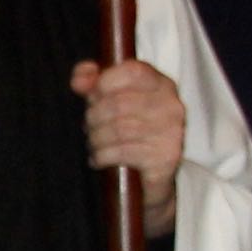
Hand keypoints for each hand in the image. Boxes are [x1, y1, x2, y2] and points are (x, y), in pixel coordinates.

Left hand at [69, 58, 188, 233]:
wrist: (150, 180)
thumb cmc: (129, 133)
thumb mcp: (111, 101)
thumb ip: (93, 82)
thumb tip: (79, 81)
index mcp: (161, 85)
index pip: (133, 70)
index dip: (104, 82)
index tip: (91, 96)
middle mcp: (171, 106)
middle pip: (119, 103)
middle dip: (94, 116)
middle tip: (88, 127)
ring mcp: (172, 132)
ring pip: (118, 128)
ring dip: (96, 139)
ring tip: (94, 144)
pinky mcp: (166, 157)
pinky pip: (123, 152)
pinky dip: (102, 156)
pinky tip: (98, 159)